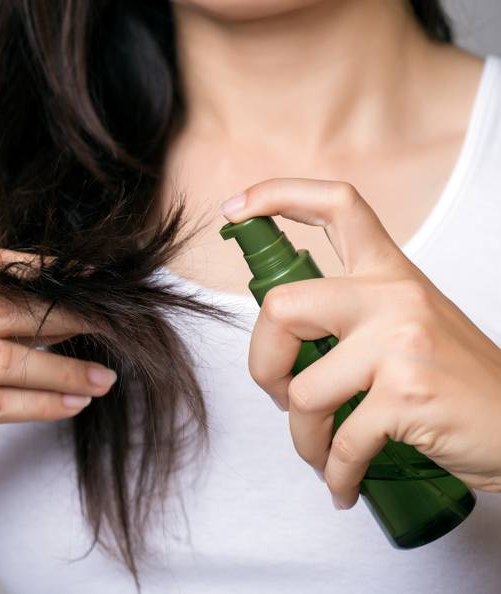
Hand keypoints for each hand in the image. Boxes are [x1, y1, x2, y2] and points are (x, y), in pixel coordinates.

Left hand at [220, 178, 500, 509]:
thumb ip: (353, 316)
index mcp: (391, 273)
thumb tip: (280, 340)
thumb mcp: (410, 325)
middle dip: (262, 363)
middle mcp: (394, 296)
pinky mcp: (407, 394)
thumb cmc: (458, 384)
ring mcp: (401, 343)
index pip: (336, 206)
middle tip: (279, 394)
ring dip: (302, 437)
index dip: (277, 196)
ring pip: (303, 390)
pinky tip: (342, 485)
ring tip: (322, 453)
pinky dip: (333, 473)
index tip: (236, 210)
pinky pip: (341, 441)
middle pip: (282, 307)